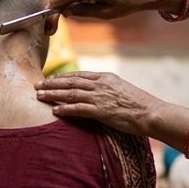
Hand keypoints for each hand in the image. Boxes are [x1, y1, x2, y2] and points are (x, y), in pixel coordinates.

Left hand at [36, 71, 159, 135]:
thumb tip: (96, 91)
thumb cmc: (139, 104)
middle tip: (37, 85)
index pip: (79, 75)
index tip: (50, 78)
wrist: (150, 113)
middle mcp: (101, 84)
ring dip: (53, 94)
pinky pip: (78, 109)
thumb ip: (107, 88)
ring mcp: (100, 97)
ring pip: (70, 93)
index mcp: (106, 77)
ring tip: (40, 96)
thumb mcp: (122, 89)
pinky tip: (54, 110)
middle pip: (71, 81)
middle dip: (52, 83)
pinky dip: (64, 109)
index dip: (62, 76)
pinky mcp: (101, 111)